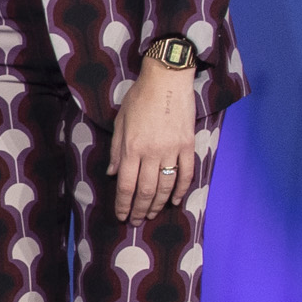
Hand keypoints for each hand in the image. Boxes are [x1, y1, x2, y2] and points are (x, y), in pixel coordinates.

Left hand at [109, 57, 200, 221]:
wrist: (167, 80)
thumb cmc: (139, 99)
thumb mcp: (120, 122)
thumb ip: (116, 150)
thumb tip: (113, 174)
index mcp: (131, 148)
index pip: (126, 185)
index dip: (123, 204)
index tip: (122, 216)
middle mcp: (152, 153)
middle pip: (145, 190)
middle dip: (140, 209)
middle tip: (136, 221)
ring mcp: (172, 150)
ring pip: (165, 185)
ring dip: (158, 203)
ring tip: (152, 214)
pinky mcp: (188, 145)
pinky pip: (186, 173)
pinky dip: (181, 189)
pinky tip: (174, 200)